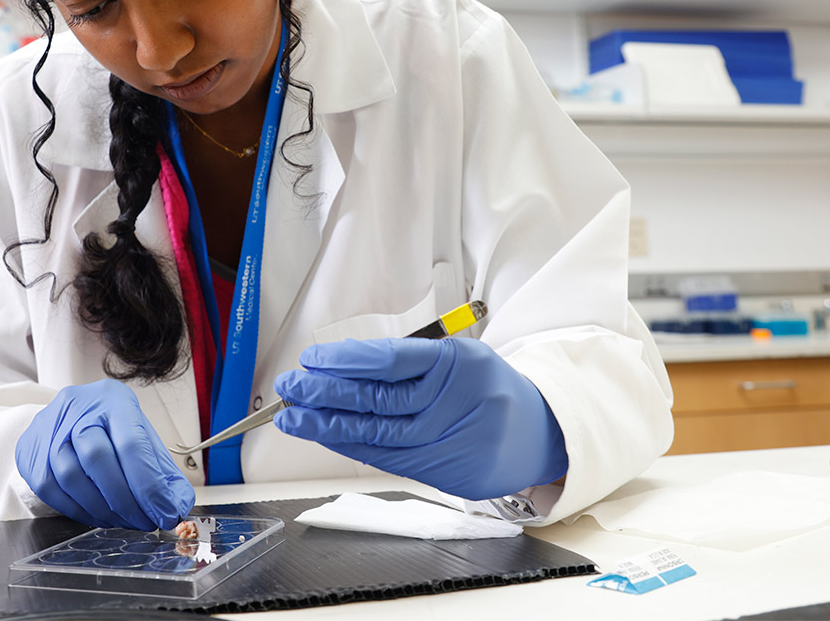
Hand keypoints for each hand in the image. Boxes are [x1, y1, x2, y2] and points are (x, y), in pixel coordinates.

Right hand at [16, 379, 193, 529]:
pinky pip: (52, 490)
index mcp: (112, 399)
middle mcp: (76, 408)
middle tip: (146, 521)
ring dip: (103, 509)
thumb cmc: (111, 429)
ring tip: (125, 519)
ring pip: (72, 477)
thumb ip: (163, 471)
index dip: (150, 486)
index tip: (166, 512)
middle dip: (127, 501)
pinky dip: (80, 510)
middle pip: (98, 459)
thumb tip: (178, 506)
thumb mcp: (143, 437)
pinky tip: (99, 514)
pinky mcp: (30, 451)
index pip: (131, 444)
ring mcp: (48, 429)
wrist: (68, 416)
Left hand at [273, 337, 567, 501]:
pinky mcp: (445, 473)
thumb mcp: (459, 356)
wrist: (537, 435)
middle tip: (292, 387)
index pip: (393, 360)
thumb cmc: (488, 389)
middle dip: (327, 394)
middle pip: (380, 400)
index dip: (348, 360)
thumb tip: (344, 365)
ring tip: (294, 417)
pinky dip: (352, 446)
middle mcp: (456, 405)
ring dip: (329, 427)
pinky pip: (388, 458)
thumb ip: (409, 361)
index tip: (314, 360)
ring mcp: (451, 443)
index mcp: (460, 364)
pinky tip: (326, 436)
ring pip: (378, 435)